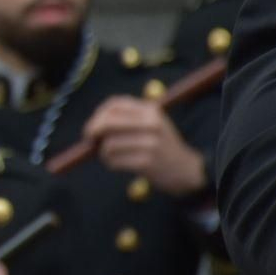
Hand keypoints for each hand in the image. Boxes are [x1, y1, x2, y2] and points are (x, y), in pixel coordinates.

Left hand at [81, 96, 206, 196]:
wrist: (186, 169)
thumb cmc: (162, 145)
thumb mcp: (153, 123)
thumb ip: (128, 117)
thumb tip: (93, 123)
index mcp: (151, 111)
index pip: (115, 104)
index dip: (98, 114)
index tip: (93, 124)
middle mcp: (151, 125)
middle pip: (108, 122)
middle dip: (93, 131)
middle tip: (89, 139)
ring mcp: (149, 144)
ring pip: (108, 145)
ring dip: (104, 153)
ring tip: (111, 156)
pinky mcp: (145, 162)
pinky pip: (114, 161)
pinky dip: (110, 163)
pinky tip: (117, 164)